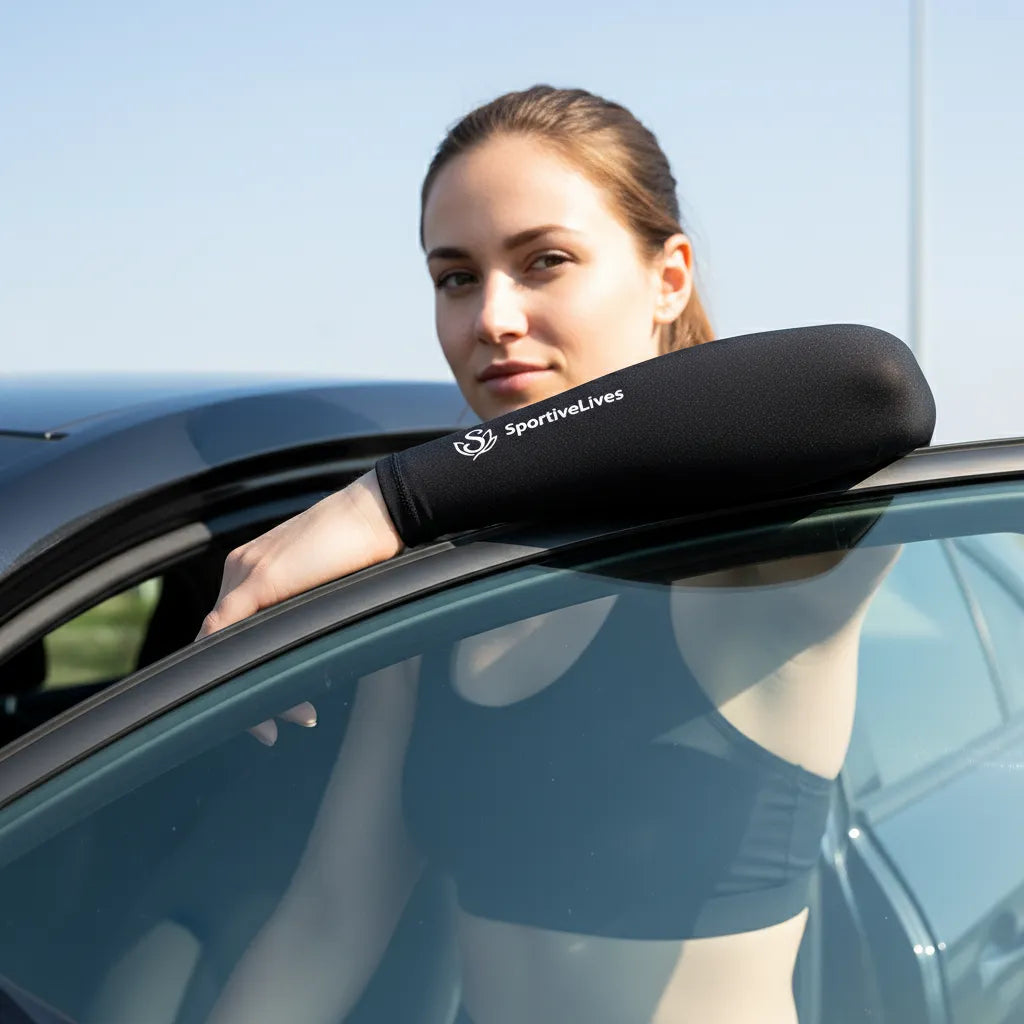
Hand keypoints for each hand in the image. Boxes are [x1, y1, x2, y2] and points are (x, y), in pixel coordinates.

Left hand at [194, 471, 402, 745]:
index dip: (242, 673)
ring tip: (288, 718)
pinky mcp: (260, 577)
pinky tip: (257, 694)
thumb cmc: (367, 546)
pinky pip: (225, 629)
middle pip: (220, 643)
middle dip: (245, 692)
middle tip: (272, 730)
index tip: (266, 709)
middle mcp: (239, 569)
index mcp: (252, 569)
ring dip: (249, 688)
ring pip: (221, 643)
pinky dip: (233, 666)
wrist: (382, 510)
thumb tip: (310, 652)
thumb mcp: (328, 587)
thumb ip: (305, 610)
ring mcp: (245, 572)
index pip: (229, 631)